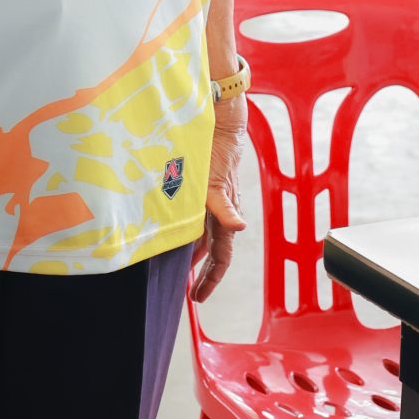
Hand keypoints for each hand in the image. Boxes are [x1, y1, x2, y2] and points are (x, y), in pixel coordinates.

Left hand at [192, 92, 246, 302]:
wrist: (223, 121)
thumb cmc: (220, 149)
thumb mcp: (217, 181)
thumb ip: (224, 206)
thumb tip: (240, 228)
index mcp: (225, 215)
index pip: (221, 257)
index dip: (211, 279)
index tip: (199, 297)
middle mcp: (221, 212)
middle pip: (212, 251)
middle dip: (202, 273)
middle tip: (189, 291)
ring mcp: (215, 201)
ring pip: (205, 236)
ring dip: (195, 254)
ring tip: (181, 268)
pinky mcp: (207, 190)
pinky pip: (200, 217)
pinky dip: (191, 231)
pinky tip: (179, 233)